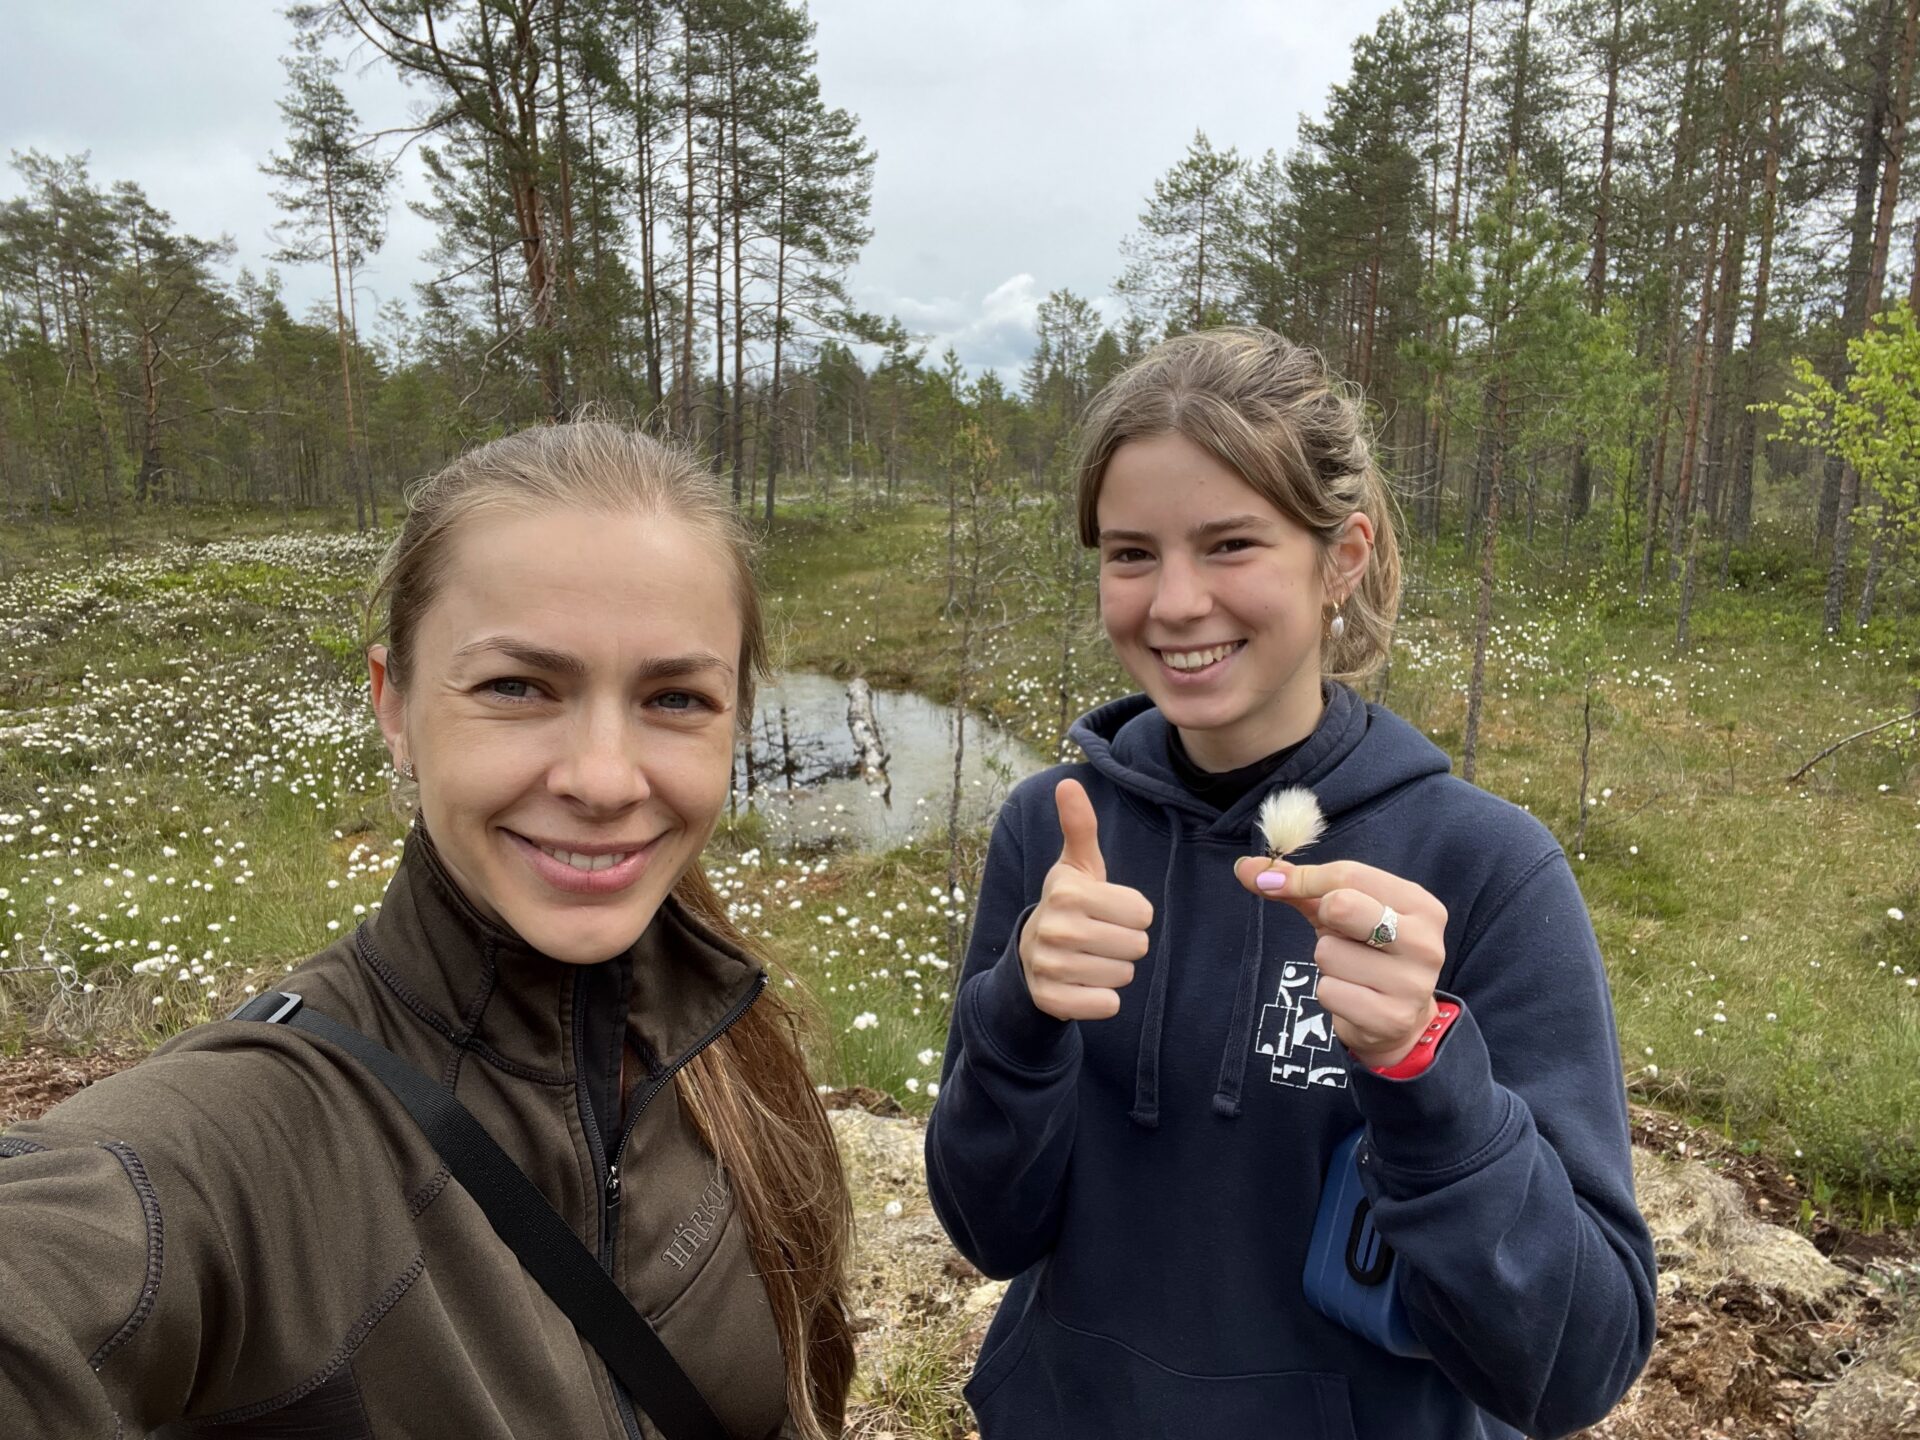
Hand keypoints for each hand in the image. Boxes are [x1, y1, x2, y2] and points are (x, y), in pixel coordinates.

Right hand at [1017, 779, 1154, 1020]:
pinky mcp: (1052, 1000)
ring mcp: (1050, 967)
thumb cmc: (1068, 905)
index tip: (1108, 912)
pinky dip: (1103, 999)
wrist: (1029, 957)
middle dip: (1125, 944)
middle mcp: (1056, 929)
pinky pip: (1107, 1005)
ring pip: (1124, 976)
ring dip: (1114, 970)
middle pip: (1137, 946)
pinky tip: (1083, 984)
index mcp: (1068, 893)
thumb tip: (1068, 783)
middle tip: (1099, 937)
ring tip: (1090, 958)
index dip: (1132, 914)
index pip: (1142, 912)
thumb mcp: (1076, 866)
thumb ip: (1080, 826)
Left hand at [1233, 855, 1447, 1068]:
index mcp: (1420, 905)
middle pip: (1341, 906)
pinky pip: (1328, 990)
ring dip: (1326, 962)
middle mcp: (1424, 942)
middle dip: (1323, 920)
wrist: (1396, 1018)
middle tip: (1336, 934)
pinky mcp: (1390, 1017)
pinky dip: (1329, 992)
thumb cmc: (1365, 952)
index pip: (1349, 875)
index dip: (1303, 878)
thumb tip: (1246, 868)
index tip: (1271, 882)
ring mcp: (1411, 983)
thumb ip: (1298, 886)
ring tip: (1350, 971)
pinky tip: (1352, 997)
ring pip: (1327, 952)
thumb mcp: (1339, 913)